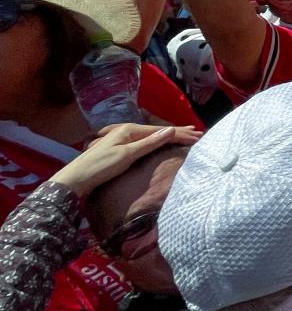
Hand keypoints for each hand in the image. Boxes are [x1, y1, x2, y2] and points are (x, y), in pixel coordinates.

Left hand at [49, 123, 200, 196]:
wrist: (74, 180)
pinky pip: (145, 141)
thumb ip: (149, 143)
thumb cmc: (100, 168)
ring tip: (184, 134)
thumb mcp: (127, 156)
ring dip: (169, 136)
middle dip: (177, 132)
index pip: (160, 131)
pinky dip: (157, 141)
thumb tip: (170, 131)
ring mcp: (122, 139)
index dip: (180, 133)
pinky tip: (161, 141)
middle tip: (197, 133)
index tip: (197, 136)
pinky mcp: (119, 149)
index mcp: (129, 130)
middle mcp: (126, 131)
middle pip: (157, 131)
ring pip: (151, 136)